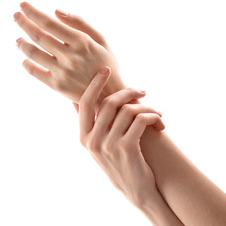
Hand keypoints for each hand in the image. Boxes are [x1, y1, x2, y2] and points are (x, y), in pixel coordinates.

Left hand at [14, 2, 124, 102]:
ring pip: (34, 53)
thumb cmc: (107, 65)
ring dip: (22, 43)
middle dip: (23, 23)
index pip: (50, 23)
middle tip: (15, 16)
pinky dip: (27, 64)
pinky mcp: (58, 86)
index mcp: (82, 42)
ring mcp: (63, 72)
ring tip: (18, 39)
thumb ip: (81, 23)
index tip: (23, 5)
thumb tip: (56, 11)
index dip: (33, 12)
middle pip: (39, 36)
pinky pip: (36, 73)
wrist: (110, 95)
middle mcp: (70, 57)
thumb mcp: (102, 41)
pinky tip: (25, 60)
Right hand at [74, 66, 164, 207]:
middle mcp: (92, 141)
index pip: (85, 103)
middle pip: (108, 102)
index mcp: (84, 137)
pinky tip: (159, 120)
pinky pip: (141, 120)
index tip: (105, 69)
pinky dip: (153, 116)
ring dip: (146, 106)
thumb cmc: (119, 163)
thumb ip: (92, 125)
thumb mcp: (99, 145)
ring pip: (128, 110)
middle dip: (128, 91)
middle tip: (142, 91)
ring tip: (156, 110)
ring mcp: (109, 145)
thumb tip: (76, 102)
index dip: (94, 84)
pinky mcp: (127, 149)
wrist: (135, 190)